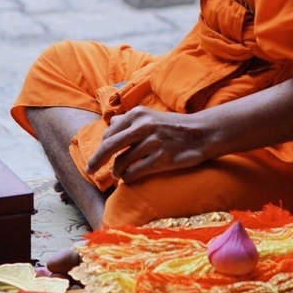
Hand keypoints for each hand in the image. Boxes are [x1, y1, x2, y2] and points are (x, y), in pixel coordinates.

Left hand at [87, 106, 210, 183]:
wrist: (203, 133)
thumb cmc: (174, 126)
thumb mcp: (152, 116)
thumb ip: (130, 120)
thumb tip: (110, 123)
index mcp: (139, 114)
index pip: (110, 132)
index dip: (101, 147)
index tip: (99, 156)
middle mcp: (144, 126)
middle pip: (110, 145)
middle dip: (96, 160)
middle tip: (89, 170)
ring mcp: (153, 142)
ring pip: (122, 161)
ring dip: (117, 171)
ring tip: (118, 175)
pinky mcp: (162, 159)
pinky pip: (135, 172)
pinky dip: (128, 177)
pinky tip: (129, 178)